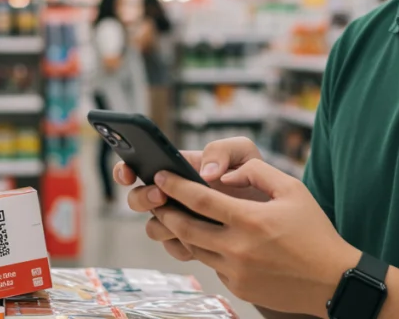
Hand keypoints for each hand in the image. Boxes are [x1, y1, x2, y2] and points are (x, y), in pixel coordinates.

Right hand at [113, 137, 269, 260]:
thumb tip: (205, 174)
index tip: (128, 173)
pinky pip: (176, 248)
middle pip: (138, 199)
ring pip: (154, 227)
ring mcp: (179, 221)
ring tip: (186, 220)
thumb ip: (223, 150)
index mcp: (178, 169)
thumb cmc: (254, 176)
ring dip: (164, 224)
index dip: (125, 169)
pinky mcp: (191, 244)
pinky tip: (202, 240)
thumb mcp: (243, 152)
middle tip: (160, 196)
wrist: (274, 213)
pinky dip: (184, 245)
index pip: (139, 166)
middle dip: (143, 198)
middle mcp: (172, 196)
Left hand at [152, 160, 358, 317]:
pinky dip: (207, 251)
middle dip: (166, 211)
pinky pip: (212, 265)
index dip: (175, 186)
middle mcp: (238, 248)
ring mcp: (236, 272)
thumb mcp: (293, 190)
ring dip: (182, 232)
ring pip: (194, 249)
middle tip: (155, 200)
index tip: (160, 176)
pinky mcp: (238, 288)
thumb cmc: (315, 231)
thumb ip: (258, 173)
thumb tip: (228, 175)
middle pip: (185, 227)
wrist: (332, 280)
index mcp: (250, 220)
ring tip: (176, 218)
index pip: (200, 200)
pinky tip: (212, 240)